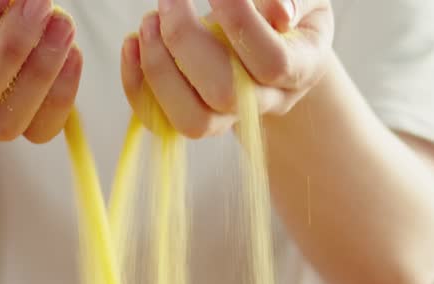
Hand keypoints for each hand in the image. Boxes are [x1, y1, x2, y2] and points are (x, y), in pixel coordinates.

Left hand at [121, 0, 334, 138]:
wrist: (278, 47)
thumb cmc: (287, 12)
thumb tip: (279, 12)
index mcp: (301, 69)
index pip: (271, 61)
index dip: (240, 22)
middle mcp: (266, 102)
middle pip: (224, 93)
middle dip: (186, 41)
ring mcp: (228, 118)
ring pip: (191, 119)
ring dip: (159, 69)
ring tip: (148, 21)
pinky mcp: (195, 118)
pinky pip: (160, 120)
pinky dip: (137, 85)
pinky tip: (131, 44)